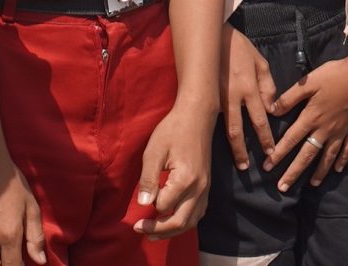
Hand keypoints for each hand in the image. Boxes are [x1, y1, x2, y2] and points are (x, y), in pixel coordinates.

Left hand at [133, 103, 214, 237]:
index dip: (150, 204)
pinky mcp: (207, 185)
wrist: (197, 115)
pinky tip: (173, 219)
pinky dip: (185, 221)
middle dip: (158, 230)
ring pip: (192, 221)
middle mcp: (199, 187)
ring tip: (154, 233)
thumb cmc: (173, 130)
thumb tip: (143, 204)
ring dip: (173, 231)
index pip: (164, 206)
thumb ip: (148, 179)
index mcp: (185, 179)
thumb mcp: (154, 151)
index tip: (140, 199)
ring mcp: (205, 187)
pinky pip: (199, 212)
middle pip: (180, 222)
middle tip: (139, 228)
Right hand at [219, 28, 277, 173]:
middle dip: (243, 151)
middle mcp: (233, 96)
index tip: (270, 153)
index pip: (259, 119)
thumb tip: (272, 109)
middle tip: (248, 168)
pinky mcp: (206, 97)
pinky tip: (219, 145)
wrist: (213, 37)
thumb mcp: (260, 62)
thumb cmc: (240, 49)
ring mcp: (217, 98)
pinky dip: (218, 134)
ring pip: (224, 128)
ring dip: (231, 147)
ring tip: (237, 162)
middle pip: (238, 130)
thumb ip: (268, 86)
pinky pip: (214, 119)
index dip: (265, 138)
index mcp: (249, 87)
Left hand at [266, 49, 347, 190]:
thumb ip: (290, 97)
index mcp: (312, 117)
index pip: (291, 139)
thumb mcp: (309, 82)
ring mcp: (341, 131)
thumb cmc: (335, 75)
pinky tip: (338, 169)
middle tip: (283, 188)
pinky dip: (343, 160)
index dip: (278, 153)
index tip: (267, 167)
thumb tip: (272, 111)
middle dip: (293, 172)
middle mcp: (325, 129)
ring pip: (328, 156)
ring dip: (319, 172)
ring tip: (312, 184)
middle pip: (307, 155)